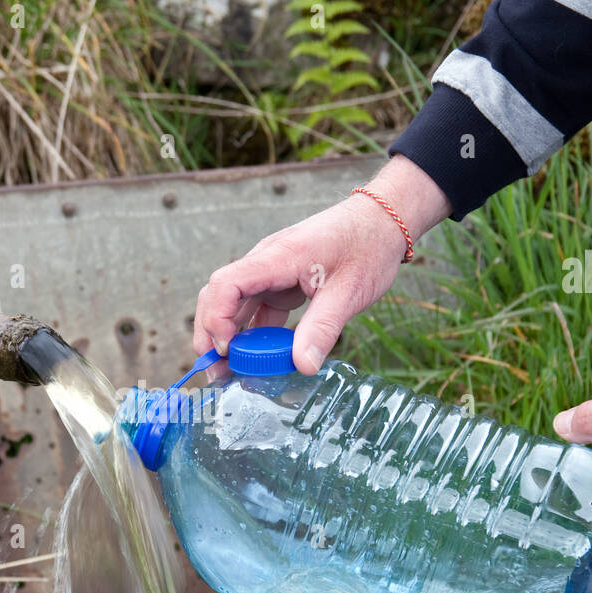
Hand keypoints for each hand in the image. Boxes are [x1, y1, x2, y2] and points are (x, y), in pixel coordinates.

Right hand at [194, 155, 451, 374]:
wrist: (381, 220)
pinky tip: (256, 359)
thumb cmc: (367, 247)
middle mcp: (265, 262)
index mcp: (278, 257)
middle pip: (217, 295)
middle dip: (210, 333)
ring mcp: (270, 273)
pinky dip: (251, 334)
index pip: (226, 284)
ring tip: (229, 371)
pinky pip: (256, 309)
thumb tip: (303, 367)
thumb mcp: (349, 291)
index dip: (217, 318)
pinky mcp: (280, 282)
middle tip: (216, 371)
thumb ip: (323, 328)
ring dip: (227, 336)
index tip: (227, 350)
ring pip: (233, 304)